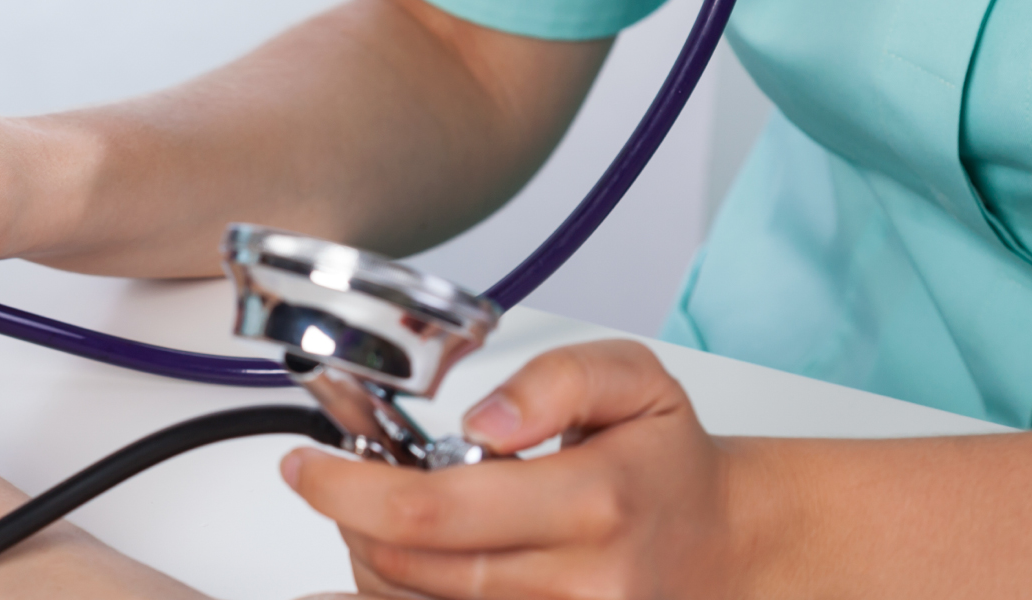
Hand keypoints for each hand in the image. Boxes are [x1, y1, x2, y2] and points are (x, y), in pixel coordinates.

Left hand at [282, 340, 748, 599]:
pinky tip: (377, 567)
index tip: (307, 466)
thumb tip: (486, 420)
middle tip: (332, 479)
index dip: (347, 490)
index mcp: (594, 502)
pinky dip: (393, 596)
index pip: (432, 511)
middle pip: (408, 567)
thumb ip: (556, 380)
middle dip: (349, 519)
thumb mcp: (632, 381)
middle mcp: (578, 584)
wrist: (725, 544)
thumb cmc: (667, 464)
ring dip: (368, 558)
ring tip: (378, 513)